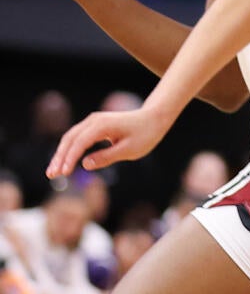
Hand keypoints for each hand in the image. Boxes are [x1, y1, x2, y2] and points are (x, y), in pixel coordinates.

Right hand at [47, 107, 171, 176]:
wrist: (154, 118)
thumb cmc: (145, 135)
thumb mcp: (130, 150)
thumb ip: (107, 157)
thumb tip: (85, 164)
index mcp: (102, 125)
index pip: (79, 143)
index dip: (70, 158)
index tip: (63, 173)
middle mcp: (93, 120)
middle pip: (69, 139)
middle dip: (59, 158)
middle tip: (51, 175)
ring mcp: (92, 121)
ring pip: (70, 138)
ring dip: (61, 154)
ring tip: (53, 172)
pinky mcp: (94, 126)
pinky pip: (76, 138)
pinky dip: (68, 150)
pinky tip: (64, 163)